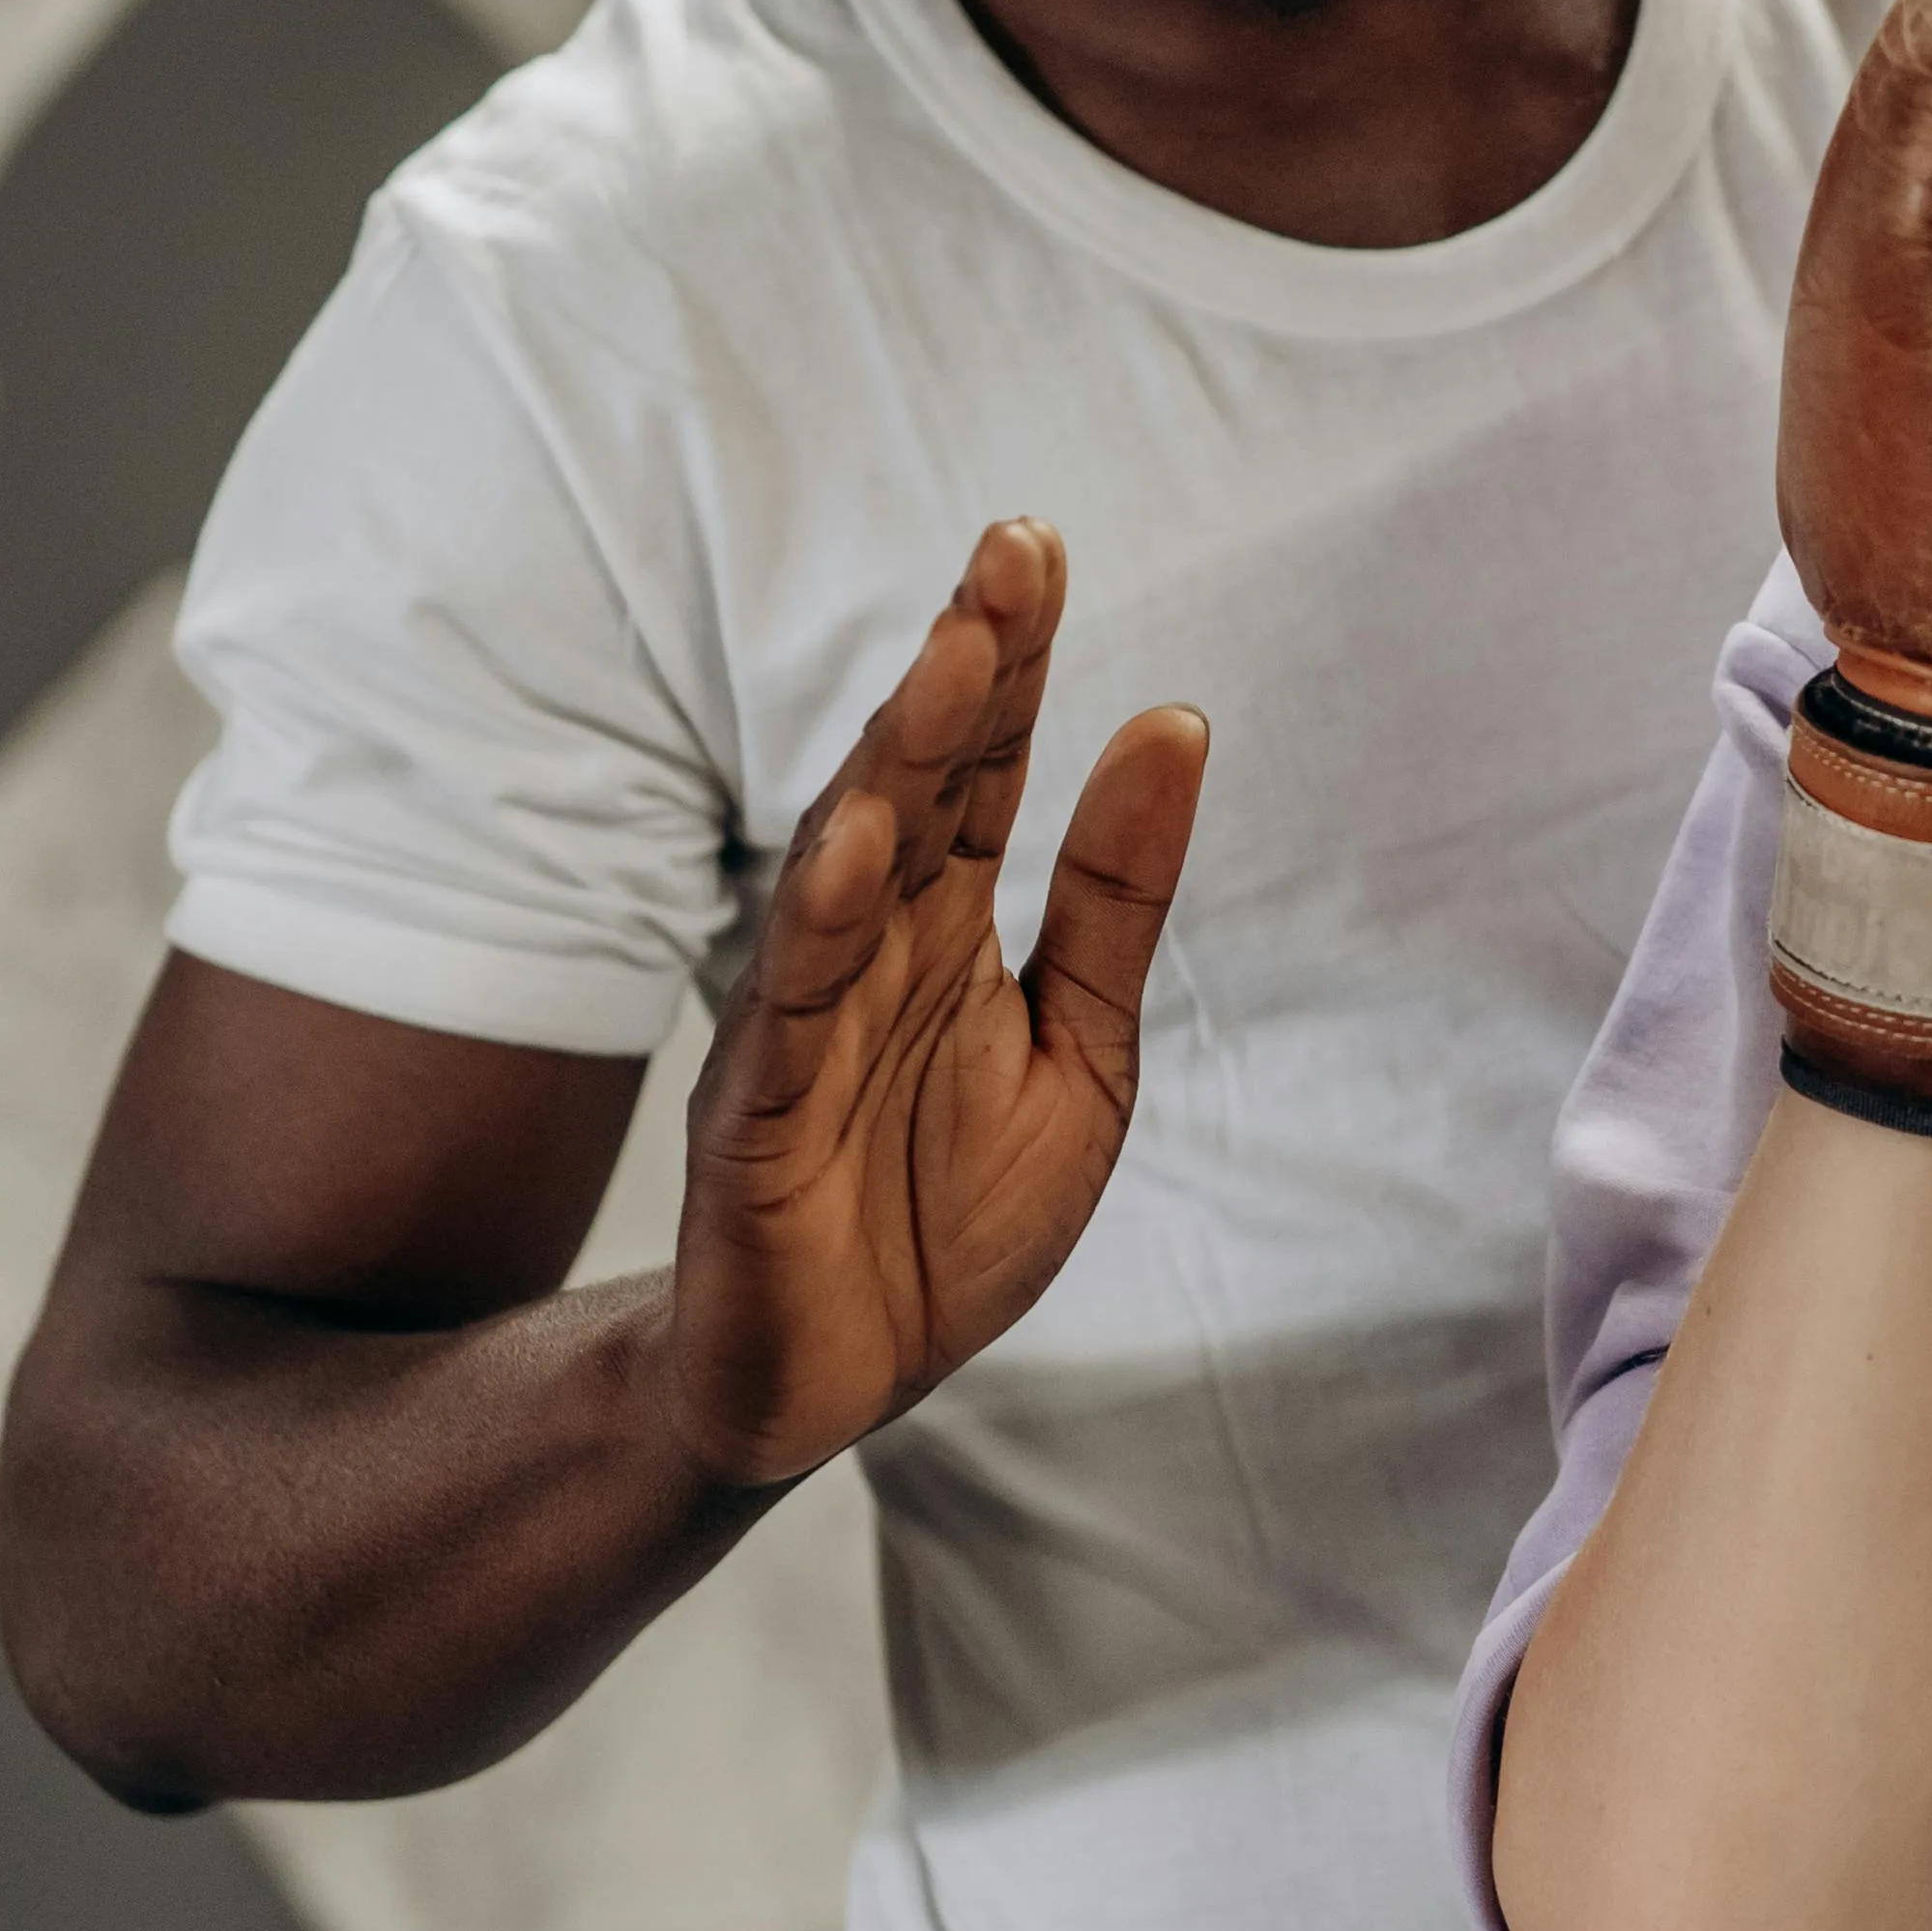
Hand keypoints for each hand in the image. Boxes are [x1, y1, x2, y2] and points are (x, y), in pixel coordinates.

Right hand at [659, 521, 1206, 1489]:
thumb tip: (1176, 721)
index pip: (983, 767)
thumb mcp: (1082, 1052)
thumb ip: (1116, 900)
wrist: (839, 1385)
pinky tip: (854, 843)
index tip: (1037, 545)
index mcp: (946, 925)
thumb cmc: (948, 1215)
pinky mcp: (756, 1117)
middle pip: (915, 783)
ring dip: (897, 759)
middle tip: (1013, 552)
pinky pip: (785, 1008)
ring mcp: (802, 1022)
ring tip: (953, 658)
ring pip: (845, 865)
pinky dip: (815, 923)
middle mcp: (868, 946)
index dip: (1011, 659)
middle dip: (963, 666)